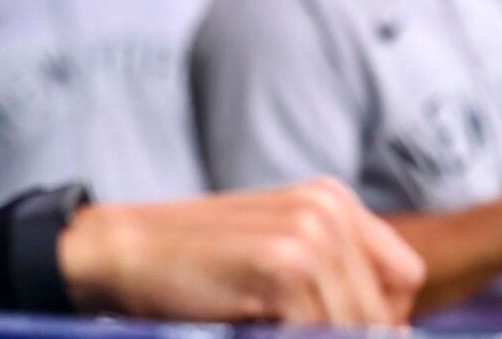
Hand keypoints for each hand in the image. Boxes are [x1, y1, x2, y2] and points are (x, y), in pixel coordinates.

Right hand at [58, 177, 423, 325]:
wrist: (119, 252)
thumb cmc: (190, 263)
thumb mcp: (273, 253)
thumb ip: (331, 276)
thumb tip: (391, 331)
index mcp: (330, 198)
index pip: (404, 276)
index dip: (374, 314)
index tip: (323, 323)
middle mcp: (328, 207)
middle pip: (384, 309)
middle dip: (341, 331)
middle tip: (276, 321)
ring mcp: (309, 233)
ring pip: (354, 328)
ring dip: (309, 336)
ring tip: (254, 319)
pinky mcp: (285, 264)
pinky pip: (318, 334)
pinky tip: (243, 320)